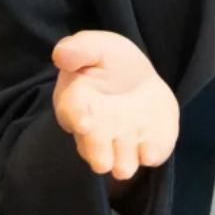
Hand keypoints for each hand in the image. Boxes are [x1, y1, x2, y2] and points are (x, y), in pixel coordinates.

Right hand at [51, 30, 179, 181]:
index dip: (76, 117)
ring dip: (123, 163)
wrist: (140, 81)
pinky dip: (152, 153)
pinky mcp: (148, 145)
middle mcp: (97, 130)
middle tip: (102, 161)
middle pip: (92, 147)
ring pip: (120, 161)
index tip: (83, 123)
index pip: (71, 111)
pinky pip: (151, 154)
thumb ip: (80, 48)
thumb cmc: (112, 63)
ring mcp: (123, 142)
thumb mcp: (99, 47)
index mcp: (78, 101)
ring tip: (125, 166)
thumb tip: (61, 55)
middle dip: (97, 154)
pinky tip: (152, 151)